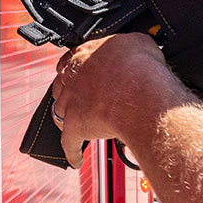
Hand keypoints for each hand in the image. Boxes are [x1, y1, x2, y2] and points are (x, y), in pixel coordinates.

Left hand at [50, 32, 183, 167]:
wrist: (140, 93)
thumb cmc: (142, 67)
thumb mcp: (139, 43)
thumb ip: (128, 46)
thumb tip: (133, 49)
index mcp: (85, 54)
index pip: (72, 60)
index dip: (75, 69)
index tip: (80, 74)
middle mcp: (73, 77)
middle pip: (62, 85)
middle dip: (67, 92)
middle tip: (77, 99)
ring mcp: (71, 102)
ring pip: (61, 111)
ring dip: (66, 119)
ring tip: (73, 126)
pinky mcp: (74, 126)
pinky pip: (68, 142)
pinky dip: (72, 152)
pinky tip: (75, 159)